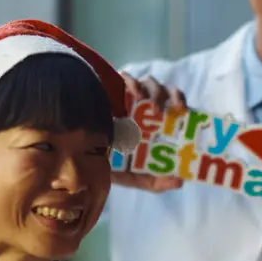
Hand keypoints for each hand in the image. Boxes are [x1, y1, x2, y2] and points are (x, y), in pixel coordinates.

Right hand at [111, 74, 184, 192]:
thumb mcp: (131, 177)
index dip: (183, 105)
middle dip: (175, 95)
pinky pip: (127, 78)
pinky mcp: (112, 89)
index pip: (175, 108)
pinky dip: (133, 82)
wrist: (75, 155)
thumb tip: (179, 182)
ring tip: (152, 105)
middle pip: (167, 92)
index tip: (186, 112)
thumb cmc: (106, 164)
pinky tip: (134, 93)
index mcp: (154, 126)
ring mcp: (129, 97)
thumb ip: (152, 181)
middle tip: (176, 109)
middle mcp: (145, 108)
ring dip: (156, 91)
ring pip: (151, 83)